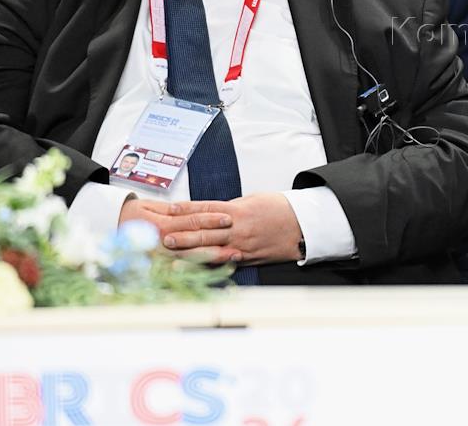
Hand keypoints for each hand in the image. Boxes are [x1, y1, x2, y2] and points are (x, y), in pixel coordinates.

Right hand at [119, 198, 232, 260]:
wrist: (106, 232)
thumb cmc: (130, 215)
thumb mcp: (148, 206)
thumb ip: (170, 209)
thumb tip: (190, 209)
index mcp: (162, 225)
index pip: (192, 221)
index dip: (211, 220)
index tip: (228, 218)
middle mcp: (162, 244)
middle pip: (195, 242)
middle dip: (218, 241)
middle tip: (239, 240)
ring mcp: (160, 258)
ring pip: (191, 258)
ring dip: (213, 258)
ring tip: (232, 256)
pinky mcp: (157, 268)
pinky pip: (180, 269)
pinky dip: (197, 269)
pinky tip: (212, 269)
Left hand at [162, 193, 302, 265]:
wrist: (304, 225)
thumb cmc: (281, 209)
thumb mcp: (255, 199)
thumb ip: (233, 206)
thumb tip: (215, 211)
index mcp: (238, 210)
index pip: (206, 208)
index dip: (187, 209)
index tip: (170, 209)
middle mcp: (238, 228)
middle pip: (204, 231)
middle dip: (182, 235)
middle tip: (163, 237)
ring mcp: (242, 245)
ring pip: (211, 249)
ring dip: (189, 253)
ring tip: (171, 255)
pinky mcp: (248, 258)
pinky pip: (225, 261)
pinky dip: (209, 264)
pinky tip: (195, 268)